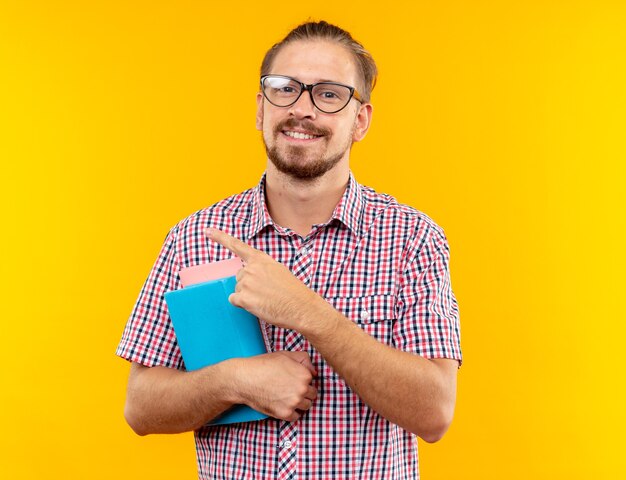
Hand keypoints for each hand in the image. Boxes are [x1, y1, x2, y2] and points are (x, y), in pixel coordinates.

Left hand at [206, 228, 326, 330]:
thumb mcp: (278, 271)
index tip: (207, 231)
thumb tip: (248, 277)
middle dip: (249, 285)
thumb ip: (261, 269)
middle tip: (266, 292)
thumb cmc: (292, 291)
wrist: (300, 306)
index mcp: (261, 259)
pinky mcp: (243, 298)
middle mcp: (251, 268)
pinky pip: (234, 300)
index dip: (220, 238)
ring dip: (248, 296)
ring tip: (266, 299)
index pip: (237, 246)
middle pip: (239, 277)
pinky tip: (258, 305)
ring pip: (238, 289)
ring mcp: (246, 283)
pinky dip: (243, 305)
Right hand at [231, 351, 317, 421]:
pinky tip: (283, 405)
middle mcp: (302, 389)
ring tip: (287, 396)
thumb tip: (314, 372)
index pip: (313, 381)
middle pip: (312, 395)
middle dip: (304, 392)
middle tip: (290, 388)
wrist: (245, 379)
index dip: (304, 380)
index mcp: (304, 374)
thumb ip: (304, 360)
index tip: (294, 379)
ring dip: (300, 403)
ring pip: (306, 406)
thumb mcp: (285, 355)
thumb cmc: (264, 365)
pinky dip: (291, 412)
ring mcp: (294, 403)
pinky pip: (296, 417)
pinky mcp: (285, 414)